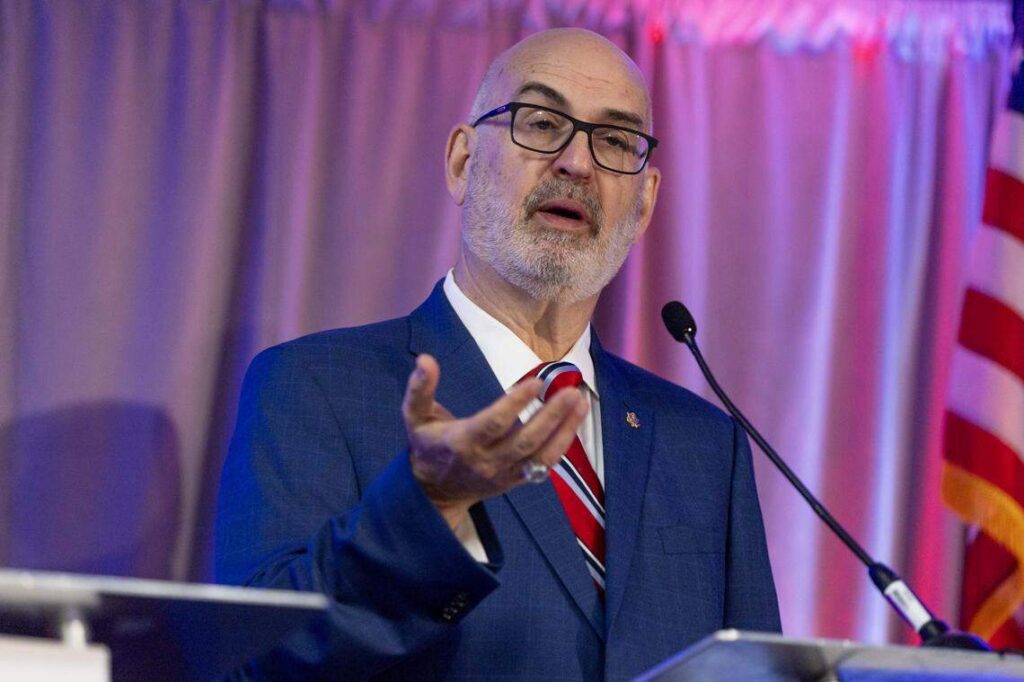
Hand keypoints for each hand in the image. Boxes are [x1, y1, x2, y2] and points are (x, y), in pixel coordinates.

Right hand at [402, 354, 588, 529]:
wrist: (433, 493)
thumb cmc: (426, 446)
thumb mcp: (414, 417)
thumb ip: (420, 388)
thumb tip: (426, 359)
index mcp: (462, 443)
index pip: (494, 423)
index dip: (515, 404)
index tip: (536, 382)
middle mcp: (486, 462)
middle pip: (525, 441)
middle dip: (551, 416)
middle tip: (571, 391)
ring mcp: (504, 474)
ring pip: (541, 456)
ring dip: (564, 429)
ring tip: (580, 402)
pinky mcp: (515, 480)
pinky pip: (544, 465)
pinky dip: (562, 443)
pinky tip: (575, 420)